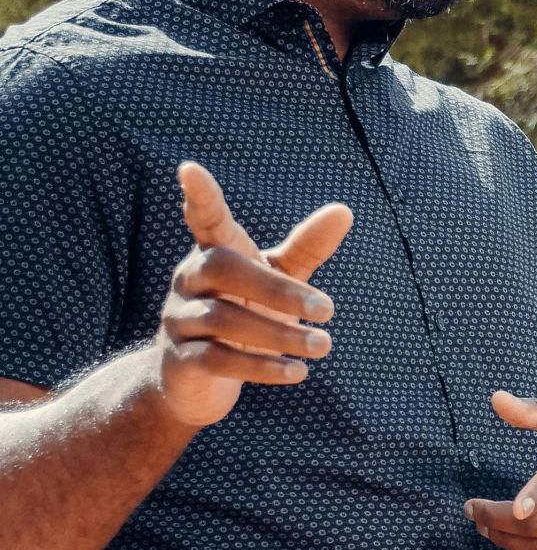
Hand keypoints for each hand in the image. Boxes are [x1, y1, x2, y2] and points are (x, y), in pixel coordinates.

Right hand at [148, 162, 353, 426]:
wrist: (196, 381)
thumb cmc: (245, 313)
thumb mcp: (277, 278)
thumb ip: (306, 248)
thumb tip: (344, 210)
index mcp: (214, 253)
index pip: (203, 218)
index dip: (199, 195)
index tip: (189, 168)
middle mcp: (188, 280)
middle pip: (223, 269)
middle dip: (279, 290)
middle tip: (329, 309)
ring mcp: (178, 320)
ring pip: (224, 319)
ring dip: (281, 335)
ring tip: (324, 345)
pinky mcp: (180, 361)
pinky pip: (218, 359)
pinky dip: (261, 367)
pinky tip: (297, 372)